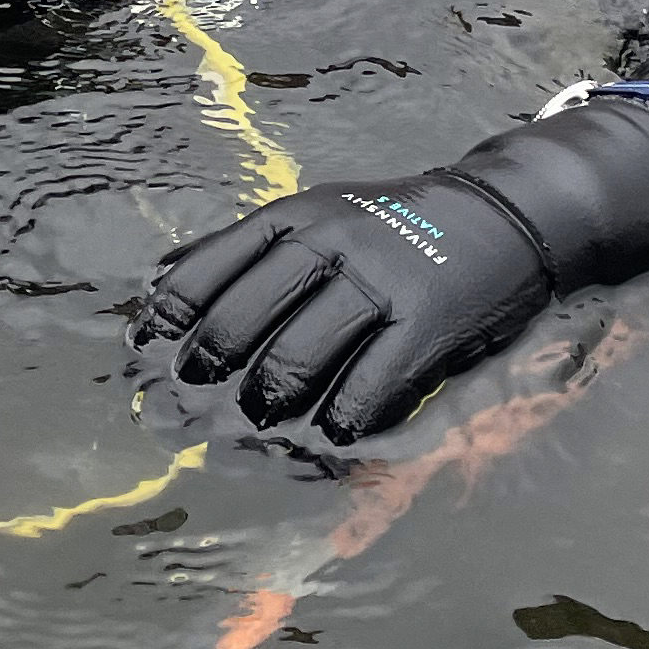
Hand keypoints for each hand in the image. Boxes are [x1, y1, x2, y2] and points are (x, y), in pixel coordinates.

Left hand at [140, 173, 553, 441]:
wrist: (501, 214)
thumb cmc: (393, 226)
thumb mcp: (316, 214)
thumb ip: (247, 247)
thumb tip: (161, 279)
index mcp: (295, 218)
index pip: (212, 268)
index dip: (172, 317)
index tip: (147, 352)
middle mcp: (331, 242)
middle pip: (248, 317)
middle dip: (214, 368)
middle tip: (198, 402)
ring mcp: (381, 280)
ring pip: (303, 353)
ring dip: (271, 398)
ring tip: (258, 420)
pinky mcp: (429, 320)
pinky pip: (373, 381)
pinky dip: (345, 416)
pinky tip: (332, 434)